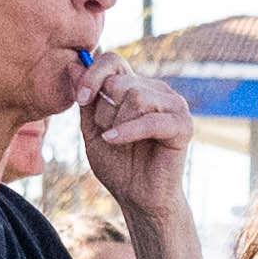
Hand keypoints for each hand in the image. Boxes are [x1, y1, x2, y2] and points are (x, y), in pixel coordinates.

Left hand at [71, 57, 194, 214]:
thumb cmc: (117, 164)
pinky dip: (128, 131)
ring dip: (117, 122)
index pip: (113, 61)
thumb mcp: (91, 129)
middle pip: (120, 81)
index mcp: (136, 86)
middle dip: (104, 110)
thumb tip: (73, 65)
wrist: (138, 197)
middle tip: (107, 132)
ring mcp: (173, 106)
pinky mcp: (183, 125)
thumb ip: (86, 99)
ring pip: (135, 97)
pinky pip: (151, 120)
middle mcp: (157, 90)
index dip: (93, 75)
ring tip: (117, 140)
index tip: (80, 99)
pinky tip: (113, 141)